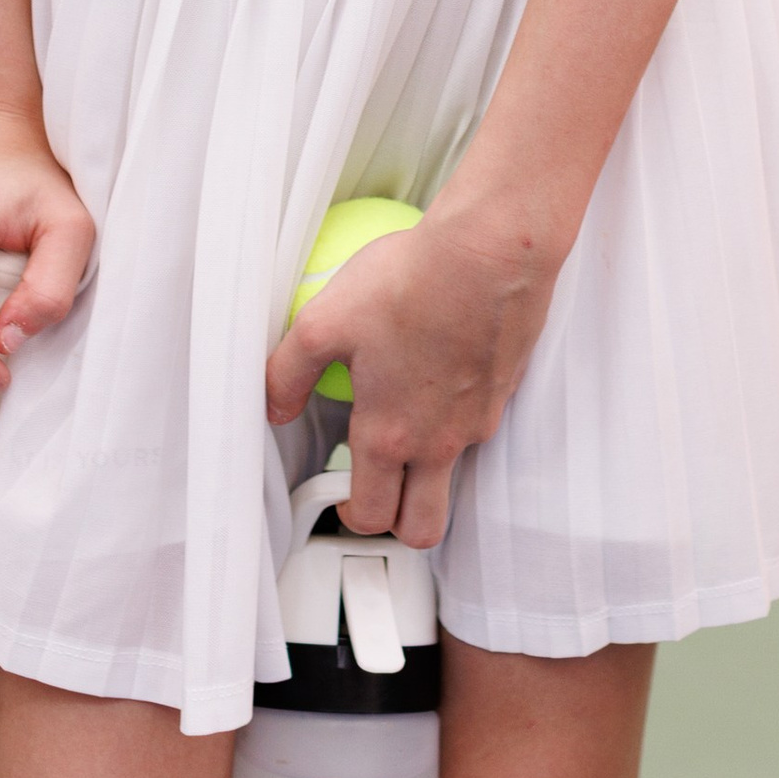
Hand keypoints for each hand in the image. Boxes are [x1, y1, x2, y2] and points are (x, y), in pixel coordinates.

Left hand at [265, 190, 560, 550]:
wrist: (490, 250)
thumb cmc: (412, 281)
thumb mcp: (324, 320)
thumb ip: (288, 372)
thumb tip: (273, 406)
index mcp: (389, 434)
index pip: (370, 514)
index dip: (349, 516)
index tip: (343, 496)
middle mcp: (438, 441)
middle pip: (423, 527)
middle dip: (398, 524)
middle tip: (381, 489)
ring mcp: (478, 420)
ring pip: (456, 476)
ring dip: (432, 469)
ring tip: (410, 421)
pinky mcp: (505, 391)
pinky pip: (481, 423)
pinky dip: (460, 416)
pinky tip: (444, 369)